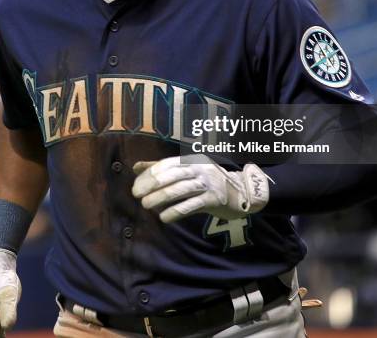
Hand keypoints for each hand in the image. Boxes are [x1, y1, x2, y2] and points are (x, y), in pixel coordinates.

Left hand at [132, 154, 270, 222]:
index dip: (150, 174)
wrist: (241, 192)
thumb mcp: (187, 171)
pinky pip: (192, 205)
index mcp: (191, 160)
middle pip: (172, 175)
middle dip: (152, 185)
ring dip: (161, 198)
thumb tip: (136, 167)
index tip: (136, 185)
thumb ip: (162, 169)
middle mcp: (200, 169)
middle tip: (136, 195)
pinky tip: (164, 217)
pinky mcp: (214, 200)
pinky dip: (176, 211)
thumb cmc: (208, 182)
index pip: (167, 164)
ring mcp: (208, 183)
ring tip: (146, 205)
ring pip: (181, 189)